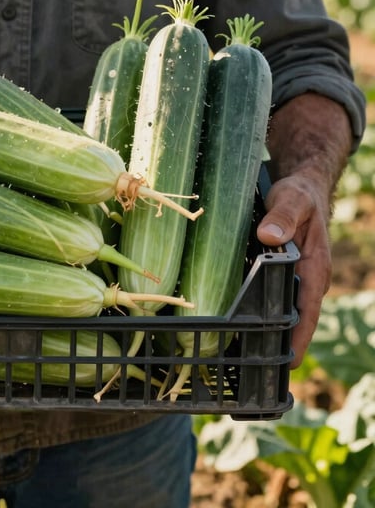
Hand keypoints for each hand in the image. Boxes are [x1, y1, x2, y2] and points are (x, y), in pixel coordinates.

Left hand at [256, 172, 331, 368]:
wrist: (301, 188)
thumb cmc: (298, 195)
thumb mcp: (291, 200)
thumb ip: (283, 216)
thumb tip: (270, 237)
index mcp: (314, 267)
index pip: (308, 310)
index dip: (299, 337)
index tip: (288, 362)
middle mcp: (307, 278)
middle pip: (297, 318)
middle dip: (281, 343)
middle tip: (258, 368)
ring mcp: (296, 277)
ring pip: (284, 309)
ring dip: (270, 329)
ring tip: (244, 353)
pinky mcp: (282, 272)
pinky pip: (274, 295)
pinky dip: (262, 309)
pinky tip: (240, 320)